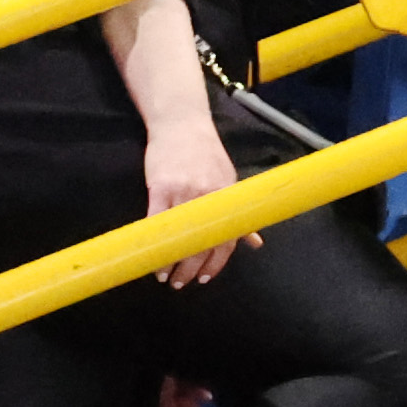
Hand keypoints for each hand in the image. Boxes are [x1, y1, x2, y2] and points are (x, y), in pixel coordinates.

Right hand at [142, 116, 252, 290]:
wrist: (181, 123)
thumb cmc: (205, 154)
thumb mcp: (229, 181)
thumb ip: (238, 212)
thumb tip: (255, 242)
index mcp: (227, 198)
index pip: (226, 240)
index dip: (215, 263)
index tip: (205, 278)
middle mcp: (209, 197)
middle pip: (202, 244)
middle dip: (191, 270)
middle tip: (181, 283)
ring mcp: (184, 192)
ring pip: (180, 238)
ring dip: (171, 262)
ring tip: (164, 277)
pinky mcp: (161, 187)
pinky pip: (157, 223)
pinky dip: (155, 243)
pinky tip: (151, 256)